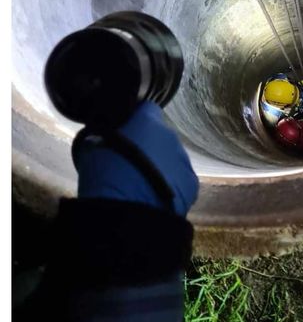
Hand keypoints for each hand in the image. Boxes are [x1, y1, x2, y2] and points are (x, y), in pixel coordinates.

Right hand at [73, 101, 199, 216]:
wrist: (127, 212)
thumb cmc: (105, 176)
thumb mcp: (91, 149)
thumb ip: (100, 136)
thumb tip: (99, 136)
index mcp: (148, 121)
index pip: (146, 109)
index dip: (134, 119)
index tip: (123, 130)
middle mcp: (171, 136)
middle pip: (159, 136)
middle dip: (146, 146)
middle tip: (128, 162)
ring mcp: (184, 159)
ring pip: (171, 158)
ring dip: (158, 166)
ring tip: (139, 183)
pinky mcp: (192, 183)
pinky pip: (179, 179)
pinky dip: (168, 184)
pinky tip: (153, 196)